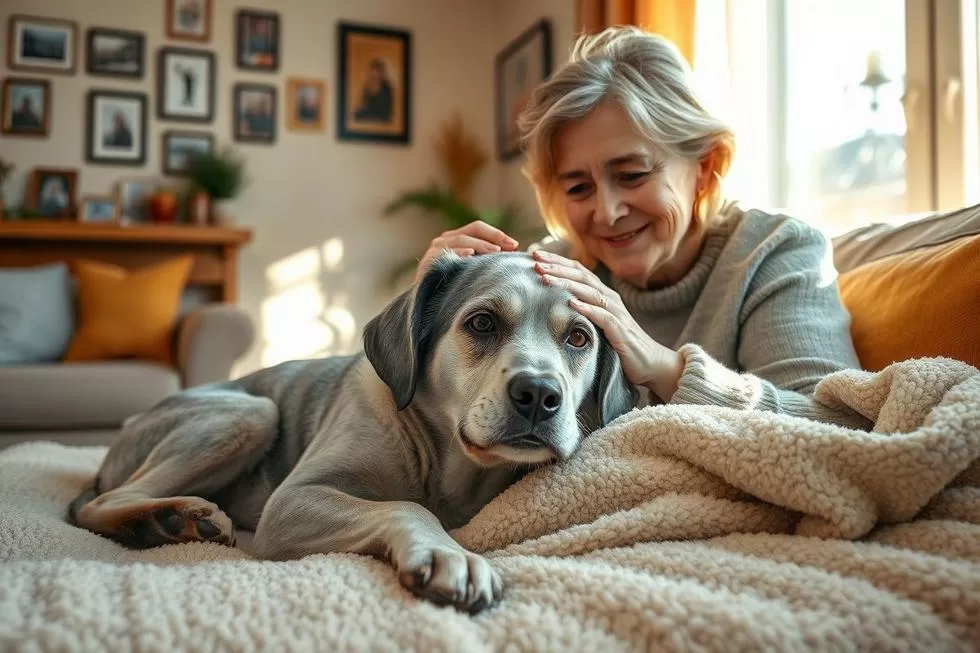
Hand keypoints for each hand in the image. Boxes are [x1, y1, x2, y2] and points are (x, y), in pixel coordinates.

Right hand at [416, 220, 519, 282]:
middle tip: (509, 248)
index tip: (515, 245)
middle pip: (472, 230)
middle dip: (492, 238)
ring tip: (495, 252)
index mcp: (457, 238)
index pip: (478, 228)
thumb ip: (487, 258)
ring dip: (479, 245)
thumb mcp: (473, 270)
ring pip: (460, 239)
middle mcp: (445, 239)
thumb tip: (515, 250)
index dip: (497, 234)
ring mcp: (435, 250)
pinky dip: (458, 252)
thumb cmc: (455, 288)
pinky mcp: (427, 262)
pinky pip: (444, 254)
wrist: (429, 307)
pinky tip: (470, 256)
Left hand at [531, 249, 683, 401]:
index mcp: (603, 295)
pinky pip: (603, 316)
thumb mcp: (598, 323)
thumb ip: (581, 311)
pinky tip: (571, 304)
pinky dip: (587, 308)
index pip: (578, 271)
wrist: (652, 363)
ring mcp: (616, 313)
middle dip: (557, 267)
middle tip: (535, 261)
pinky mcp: (621, 331)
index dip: (557, 262)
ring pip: (589, 292)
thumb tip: (553, 305)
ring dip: (566, 283)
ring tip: (545, 278)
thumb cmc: (620, 344)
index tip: (535, 256)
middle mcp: (610, 299)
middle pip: (581, 276)